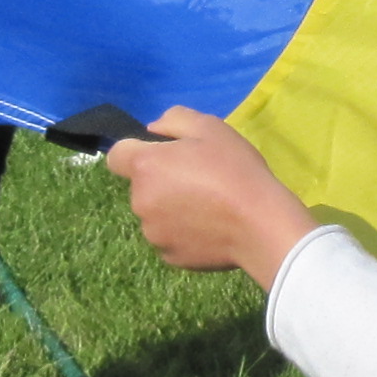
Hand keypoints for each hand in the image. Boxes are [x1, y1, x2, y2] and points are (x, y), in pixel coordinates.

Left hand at [106, 108, 321, 287]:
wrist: (260, 225)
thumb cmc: (234, 170)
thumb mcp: (210, 128)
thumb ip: (174, 119)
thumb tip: (152, 129)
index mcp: (145, 166)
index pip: (116, 155)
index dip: (136, 151)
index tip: (164, 155)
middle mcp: (139, 201)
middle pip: (140, 186)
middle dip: (161, 180)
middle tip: (198, 179)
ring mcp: (152, 233)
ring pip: (154, 214)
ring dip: (171, 208)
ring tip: (208, 207)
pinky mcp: (168, 257)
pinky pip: (169, 238)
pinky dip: (183, 233)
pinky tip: (210, 229)